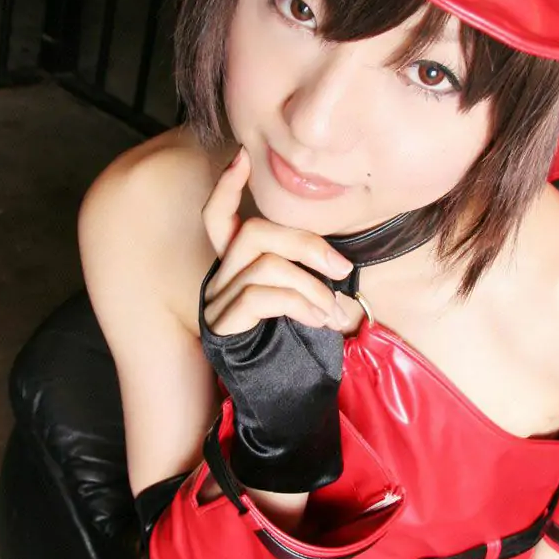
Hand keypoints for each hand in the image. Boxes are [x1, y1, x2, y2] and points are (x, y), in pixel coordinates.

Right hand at [201, 149, 351, 333]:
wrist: (284, 403)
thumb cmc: (298, 350)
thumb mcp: (307, 301)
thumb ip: (307, 273)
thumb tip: (338, 259)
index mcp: (236, 268)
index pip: (216, 218)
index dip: (225, 187)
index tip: (242, 155)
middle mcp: (219, 280)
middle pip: (253, 233)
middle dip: (305, 244)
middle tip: (341, 269)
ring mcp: (217, 303)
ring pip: (263, 263)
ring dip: (310, 284)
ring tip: (332, 311)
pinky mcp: (222, 327)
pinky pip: (260, 295)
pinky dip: (298, 303)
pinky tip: (317, 320)